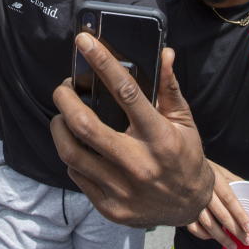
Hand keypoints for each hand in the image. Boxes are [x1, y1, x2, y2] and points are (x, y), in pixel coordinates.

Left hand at [51, 33, 212, 226]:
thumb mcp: (183, 121)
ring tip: (63, 114)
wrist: (189, 207)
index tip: (84, 41)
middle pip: (85, 125)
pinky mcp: (109, 207)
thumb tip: (165, 53)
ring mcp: (121, 189)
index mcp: (159, 137)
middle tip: (63, 87)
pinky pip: (76, 174)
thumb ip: (169, 87)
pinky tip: (77, 143)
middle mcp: (138, 164)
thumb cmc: (184, 156)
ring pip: (71, 152)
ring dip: (59, 126)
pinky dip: (71, 153)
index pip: (126, 92)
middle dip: (65, 99)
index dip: (102, 63)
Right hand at [186, 162, 248, 248]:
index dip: (240, 215)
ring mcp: (192, 201)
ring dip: (221, 237)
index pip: (230, 199)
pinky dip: (203, 234)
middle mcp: (203, 191)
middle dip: (235, 230)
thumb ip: (235, 182)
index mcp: (215, 179)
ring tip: (232, 246)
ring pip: (208, 223)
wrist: (179, 166)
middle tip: (247, 241)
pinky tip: (212, 237)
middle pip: (221, 214)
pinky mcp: (184, 209)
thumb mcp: (221, 171)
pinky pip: (193, 227)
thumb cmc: (204, 170)